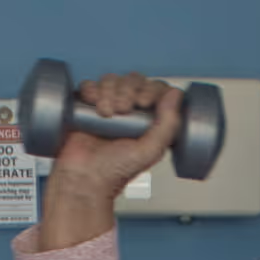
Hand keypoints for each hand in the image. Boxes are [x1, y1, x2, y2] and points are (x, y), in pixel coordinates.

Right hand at [36, 74, 183, 250]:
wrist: (84, 180)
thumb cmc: (115, 172)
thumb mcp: (150, 151)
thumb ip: (168, 124)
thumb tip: (175, 93)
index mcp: (148, 120)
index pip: (155, 88)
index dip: (150, 89)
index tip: (143, 102)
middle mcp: (129, 111)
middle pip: (133, 80)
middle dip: (128, 90)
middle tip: (123, 110)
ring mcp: (107, 106)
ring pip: (112, 80)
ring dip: (109, 91)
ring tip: (107, 114)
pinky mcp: (86, 107)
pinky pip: (89, 85)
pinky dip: (91, 90)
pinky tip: (94, 106)